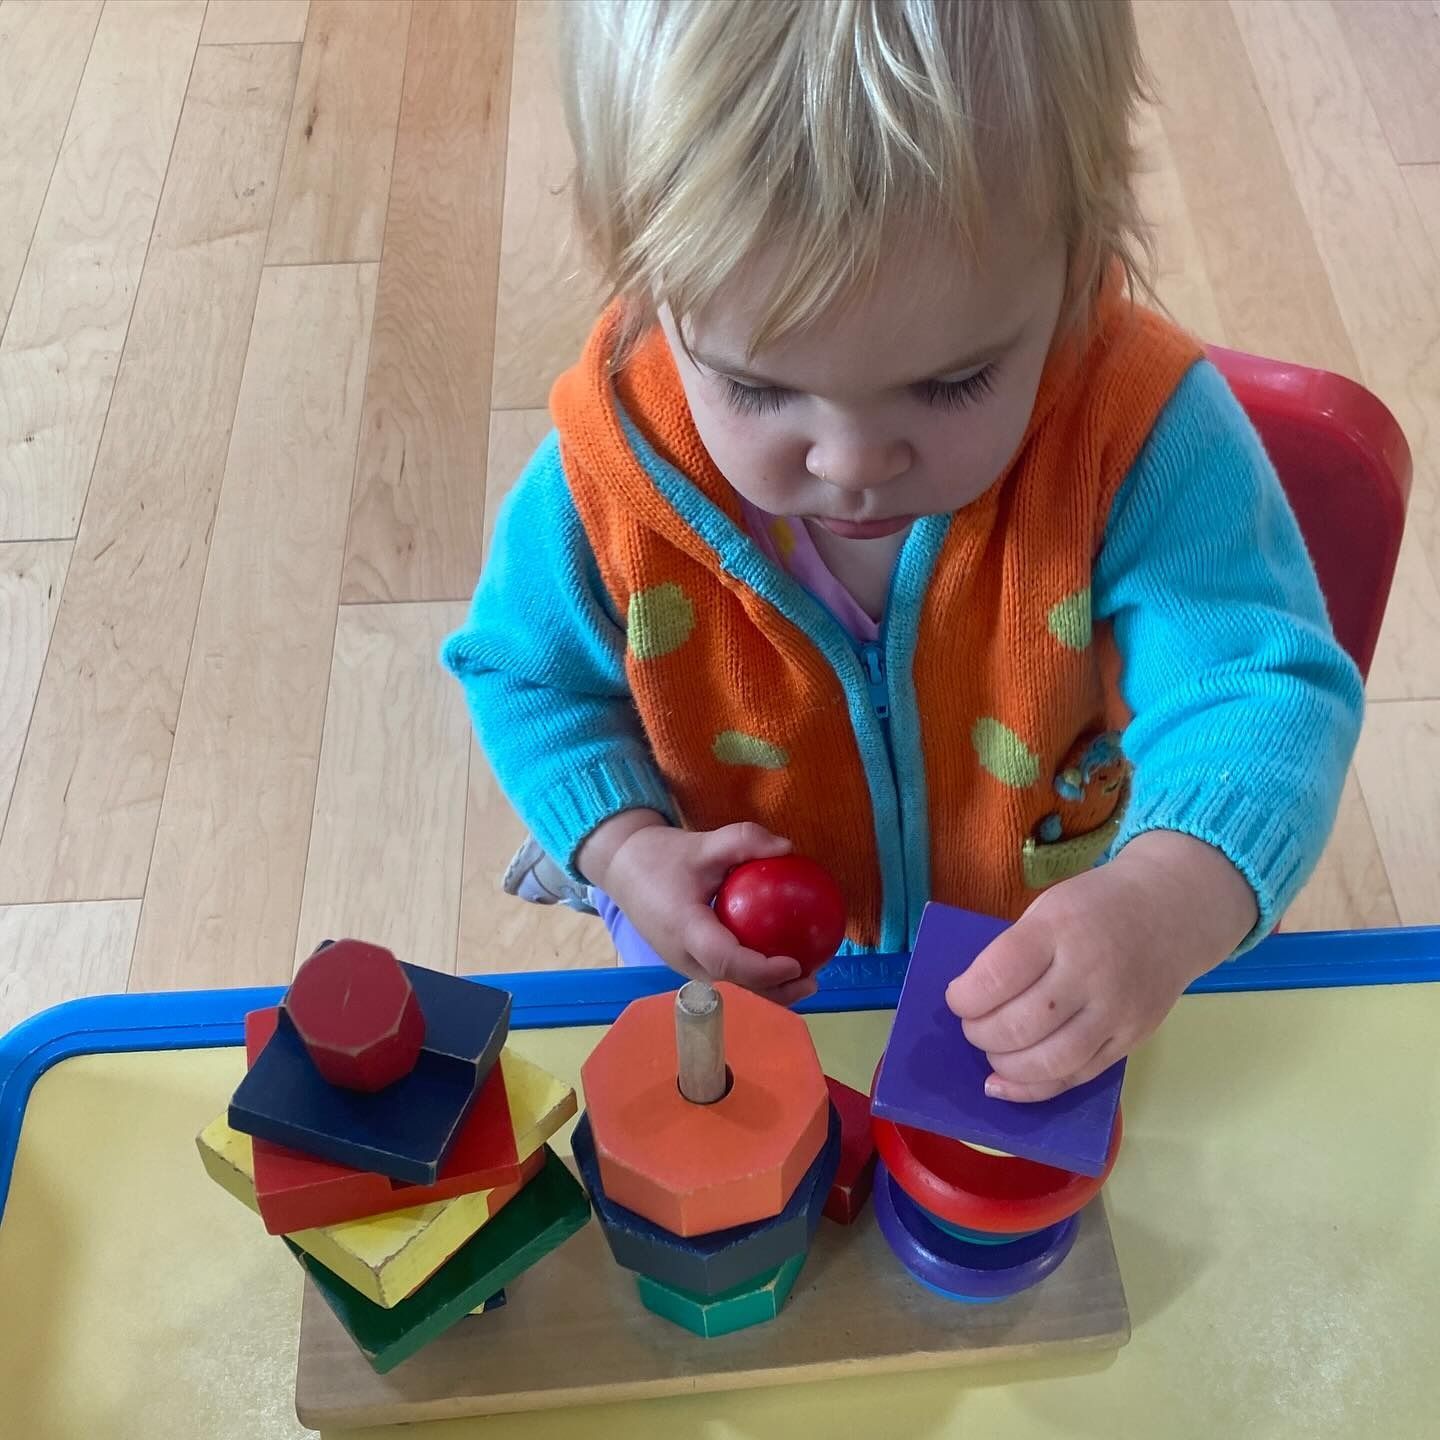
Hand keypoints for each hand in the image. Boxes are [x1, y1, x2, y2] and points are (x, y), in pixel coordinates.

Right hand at [579, 812, 818, 1005]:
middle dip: (775, 992)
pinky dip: (754, 973)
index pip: (726, 960)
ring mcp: (685, 963)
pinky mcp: (689, 961)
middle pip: (734, 985)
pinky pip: (725, 973)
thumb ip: (743, 840)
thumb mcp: (703, 842)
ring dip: (767, 987)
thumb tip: (788, 847)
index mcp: (685, 930)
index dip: (762, 970)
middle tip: (813, 978)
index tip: (795, 963)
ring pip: (731, 985)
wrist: (623, 868)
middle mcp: (683, 957)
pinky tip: (781, 957)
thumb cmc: (662, 856)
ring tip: (806, 977)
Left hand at [945, 831, 1257, 1101]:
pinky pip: (1077, 1077)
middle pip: (1020, 1024)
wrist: (1172, 911)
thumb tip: (972, 1001)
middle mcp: (1090, 973)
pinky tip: (1007, 1083)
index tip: (957, 998)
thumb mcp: (1048, 908)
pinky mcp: (1131, 1039)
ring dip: (1005, 1064)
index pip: (998, 975)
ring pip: (1049, 1060)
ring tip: (992, 1051)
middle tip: (972, 1025)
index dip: (965, 996)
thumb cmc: (1096, 906)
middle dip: (980, 1033)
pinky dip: (1034, 1088)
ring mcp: (1115, 1011)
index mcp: (1059, 929)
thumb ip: (1014, 951)